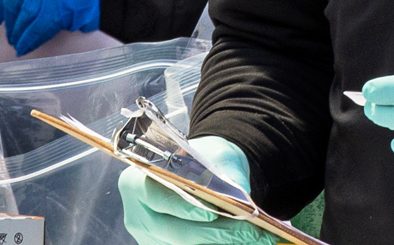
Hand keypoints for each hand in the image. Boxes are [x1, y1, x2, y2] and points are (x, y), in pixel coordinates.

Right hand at [119, 135, 277, 244]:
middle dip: (217, 234)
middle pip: (176, 232)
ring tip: (258, 238)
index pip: (154, 196)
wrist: (202, 175)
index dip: (182, 206)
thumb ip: (221, 177)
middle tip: (253, 231)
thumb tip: (241, 202)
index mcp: (135, 183)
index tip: (213, 211)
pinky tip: (248, 242)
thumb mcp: (211, 157)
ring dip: (225, 244)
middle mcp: (138, 217)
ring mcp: (152, 241)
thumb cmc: (202, 160)